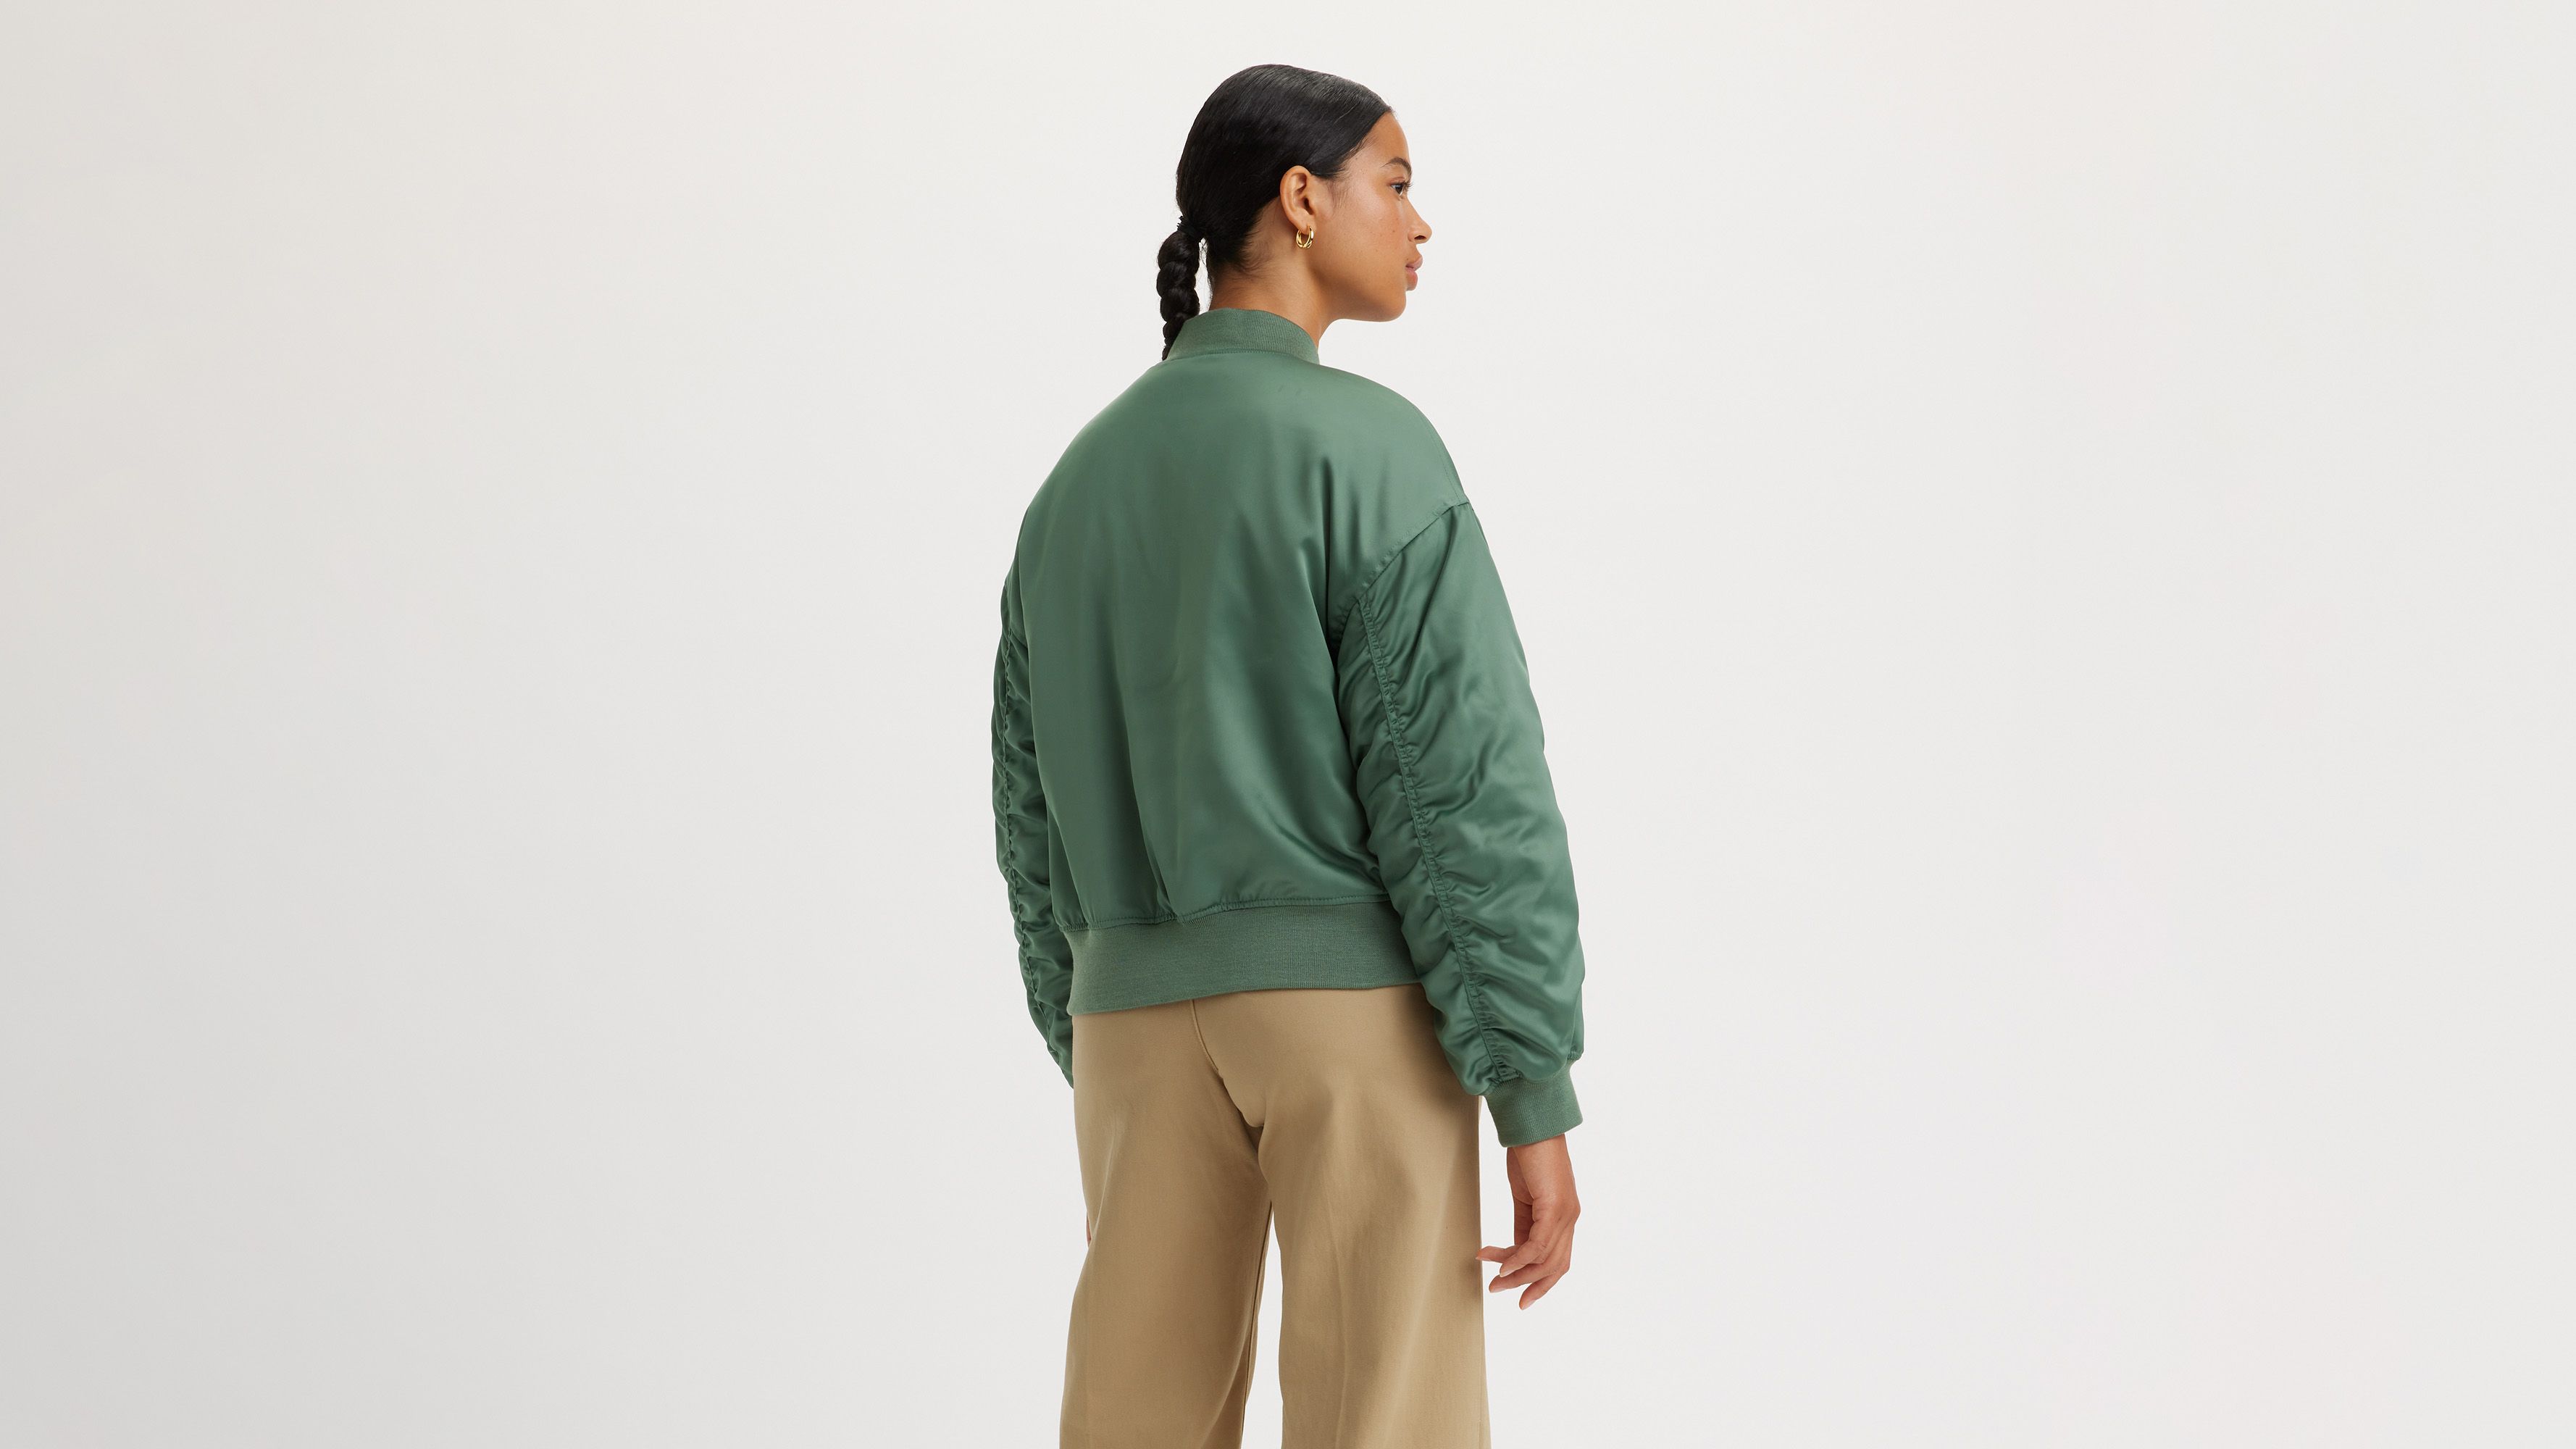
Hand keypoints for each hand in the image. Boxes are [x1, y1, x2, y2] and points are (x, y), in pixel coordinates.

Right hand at [1476, 1133, 1578, 1308]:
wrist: (1533, 1126)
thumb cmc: (1529, 1155)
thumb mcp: (1525, 1197)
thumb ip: (1524, 1225)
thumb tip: (1515, 1251)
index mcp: (1565, 1217)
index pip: (1558, 1261)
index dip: (1541, 1283)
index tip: (1521, 1298)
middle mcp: (1571, 1219)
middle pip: (1553, 1267)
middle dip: (1526, 1284)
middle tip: (1499, 1290)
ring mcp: (1566, 1214)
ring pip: (1544, 1260)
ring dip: (1515, 1273)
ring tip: (1493, 1279)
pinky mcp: (1555, 1208)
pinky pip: (1536, 1245)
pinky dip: (1517, 1258)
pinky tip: (1500, 1264)